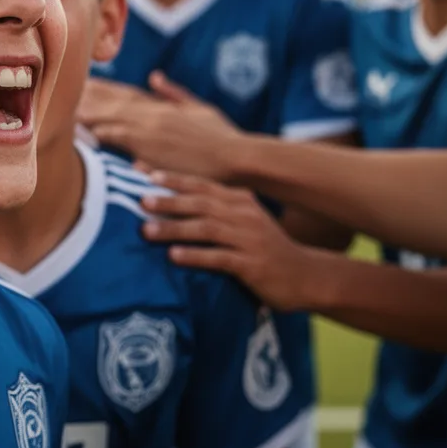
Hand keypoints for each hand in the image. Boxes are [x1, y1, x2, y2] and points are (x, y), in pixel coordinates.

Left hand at [77, 73, 244, 180]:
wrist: (236, 157)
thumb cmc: (221, 136)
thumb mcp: (198, 107)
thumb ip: (173, 93)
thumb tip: (155, 76)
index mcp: (162, 106)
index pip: (126, 93)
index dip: (102, 88)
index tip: (83, 82)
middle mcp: (152, 114)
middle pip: (112, 101)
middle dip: (88, 96)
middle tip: (62, 88)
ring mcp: (151, 130)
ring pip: (111, 117)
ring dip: (88, 113)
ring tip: (65, 108)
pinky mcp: (151, 149)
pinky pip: (119, 139)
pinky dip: (101, 133)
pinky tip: (84, 132)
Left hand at [140, 171, 322, 311]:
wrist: (306, 275)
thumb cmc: (265, 247)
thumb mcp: (244, 220)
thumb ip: (217, 208)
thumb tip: (176, 200)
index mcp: (240, 199)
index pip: (201, 184)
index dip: (172, 178)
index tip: (142, 172)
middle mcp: (243, 214)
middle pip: (200, 203)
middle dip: (168, 201)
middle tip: (140, 200)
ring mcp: (249, 239)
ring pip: (206, 229)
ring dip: (174, 228)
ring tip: (146, 230)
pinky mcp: (252, 264)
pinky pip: (219, 257)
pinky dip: (195, 255)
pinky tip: (174, 256)